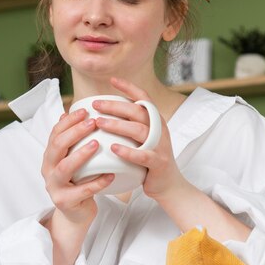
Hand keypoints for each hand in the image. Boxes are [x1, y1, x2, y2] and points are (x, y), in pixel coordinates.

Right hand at [41, 108, 114, 225]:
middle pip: (57, 146)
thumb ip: (71, 141)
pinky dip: (97, 182)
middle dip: (74, 132)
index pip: (55, 133)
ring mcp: (55, 186)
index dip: (69, 121)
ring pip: (65, 167)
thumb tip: (67, 113)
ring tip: (97, 144)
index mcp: (50, 156)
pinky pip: (83, 190)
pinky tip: (111, 174)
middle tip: (93, 123)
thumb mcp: (72, 160)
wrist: (75, 213)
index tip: (85, 110)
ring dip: (81, 154)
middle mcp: (48, 169)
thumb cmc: (77, 182)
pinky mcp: (65, 201)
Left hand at [93, 77, 183, 200]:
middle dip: (115, 105)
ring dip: (118, 125)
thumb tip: (102, 113)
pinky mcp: (158, 163)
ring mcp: (160, 145)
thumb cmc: (148, 159)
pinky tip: (114, 148)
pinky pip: (143, 155)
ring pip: (139, 130)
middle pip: (137, 111)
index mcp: (155, 121)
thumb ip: (129, 125)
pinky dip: (128, 151)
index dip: (129, 87)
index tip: (112, 80)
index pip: (143, 98)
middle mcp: (159, 129)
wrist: (168, 184)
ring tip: (99, 123)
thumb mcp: (142, 139)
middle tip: (96, 105)